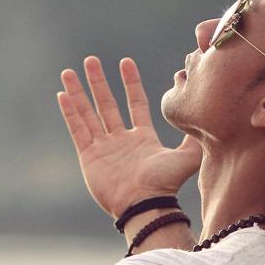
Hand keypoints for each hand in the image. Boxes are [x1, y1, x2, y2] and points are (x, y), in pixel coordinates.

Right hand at [57, 56, 201, 219]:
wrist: (144, 204)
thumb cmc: (165, 184)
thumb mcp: (186, 157)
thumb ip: (193, 138)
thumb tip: (202, 115)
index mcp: (143, 138)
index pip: (135, 103)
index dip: (130, 83)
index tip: (125, 62)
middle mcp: (121, 140)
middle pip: (106, 104)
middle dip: (98, 81)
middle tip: (91, 60)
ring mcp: (103, 147)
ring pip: (88, 113)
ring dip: (78, 92)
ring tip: (69, 72)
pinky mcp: (88, 156)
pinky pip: (77, 129)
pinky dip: (70, 111)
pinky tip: (63, 94)